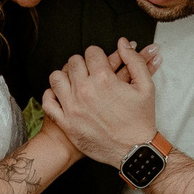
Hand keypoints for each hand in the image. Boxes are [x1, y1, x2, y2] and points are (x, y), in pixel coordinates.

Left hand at [42, 39, 159, 167]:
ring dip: (66, 77)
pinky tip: (63, 96)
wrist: (134, 150)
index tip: (100, 63)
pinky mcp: (66, 123)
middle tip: (89, 73)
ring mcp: (72, 107)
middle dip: (83, 64)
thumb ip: (135, 60)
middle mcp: (85, 91)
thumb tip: (123, 42)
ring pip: (56, 77)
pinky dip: (52, 96)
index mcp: (104, 79)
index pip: (91, 52)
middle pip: (73, 62)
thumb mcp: (146, 86)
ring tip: (75, 83)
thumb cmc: (140, 119)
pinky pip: (48, 101)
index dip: (98, 56)